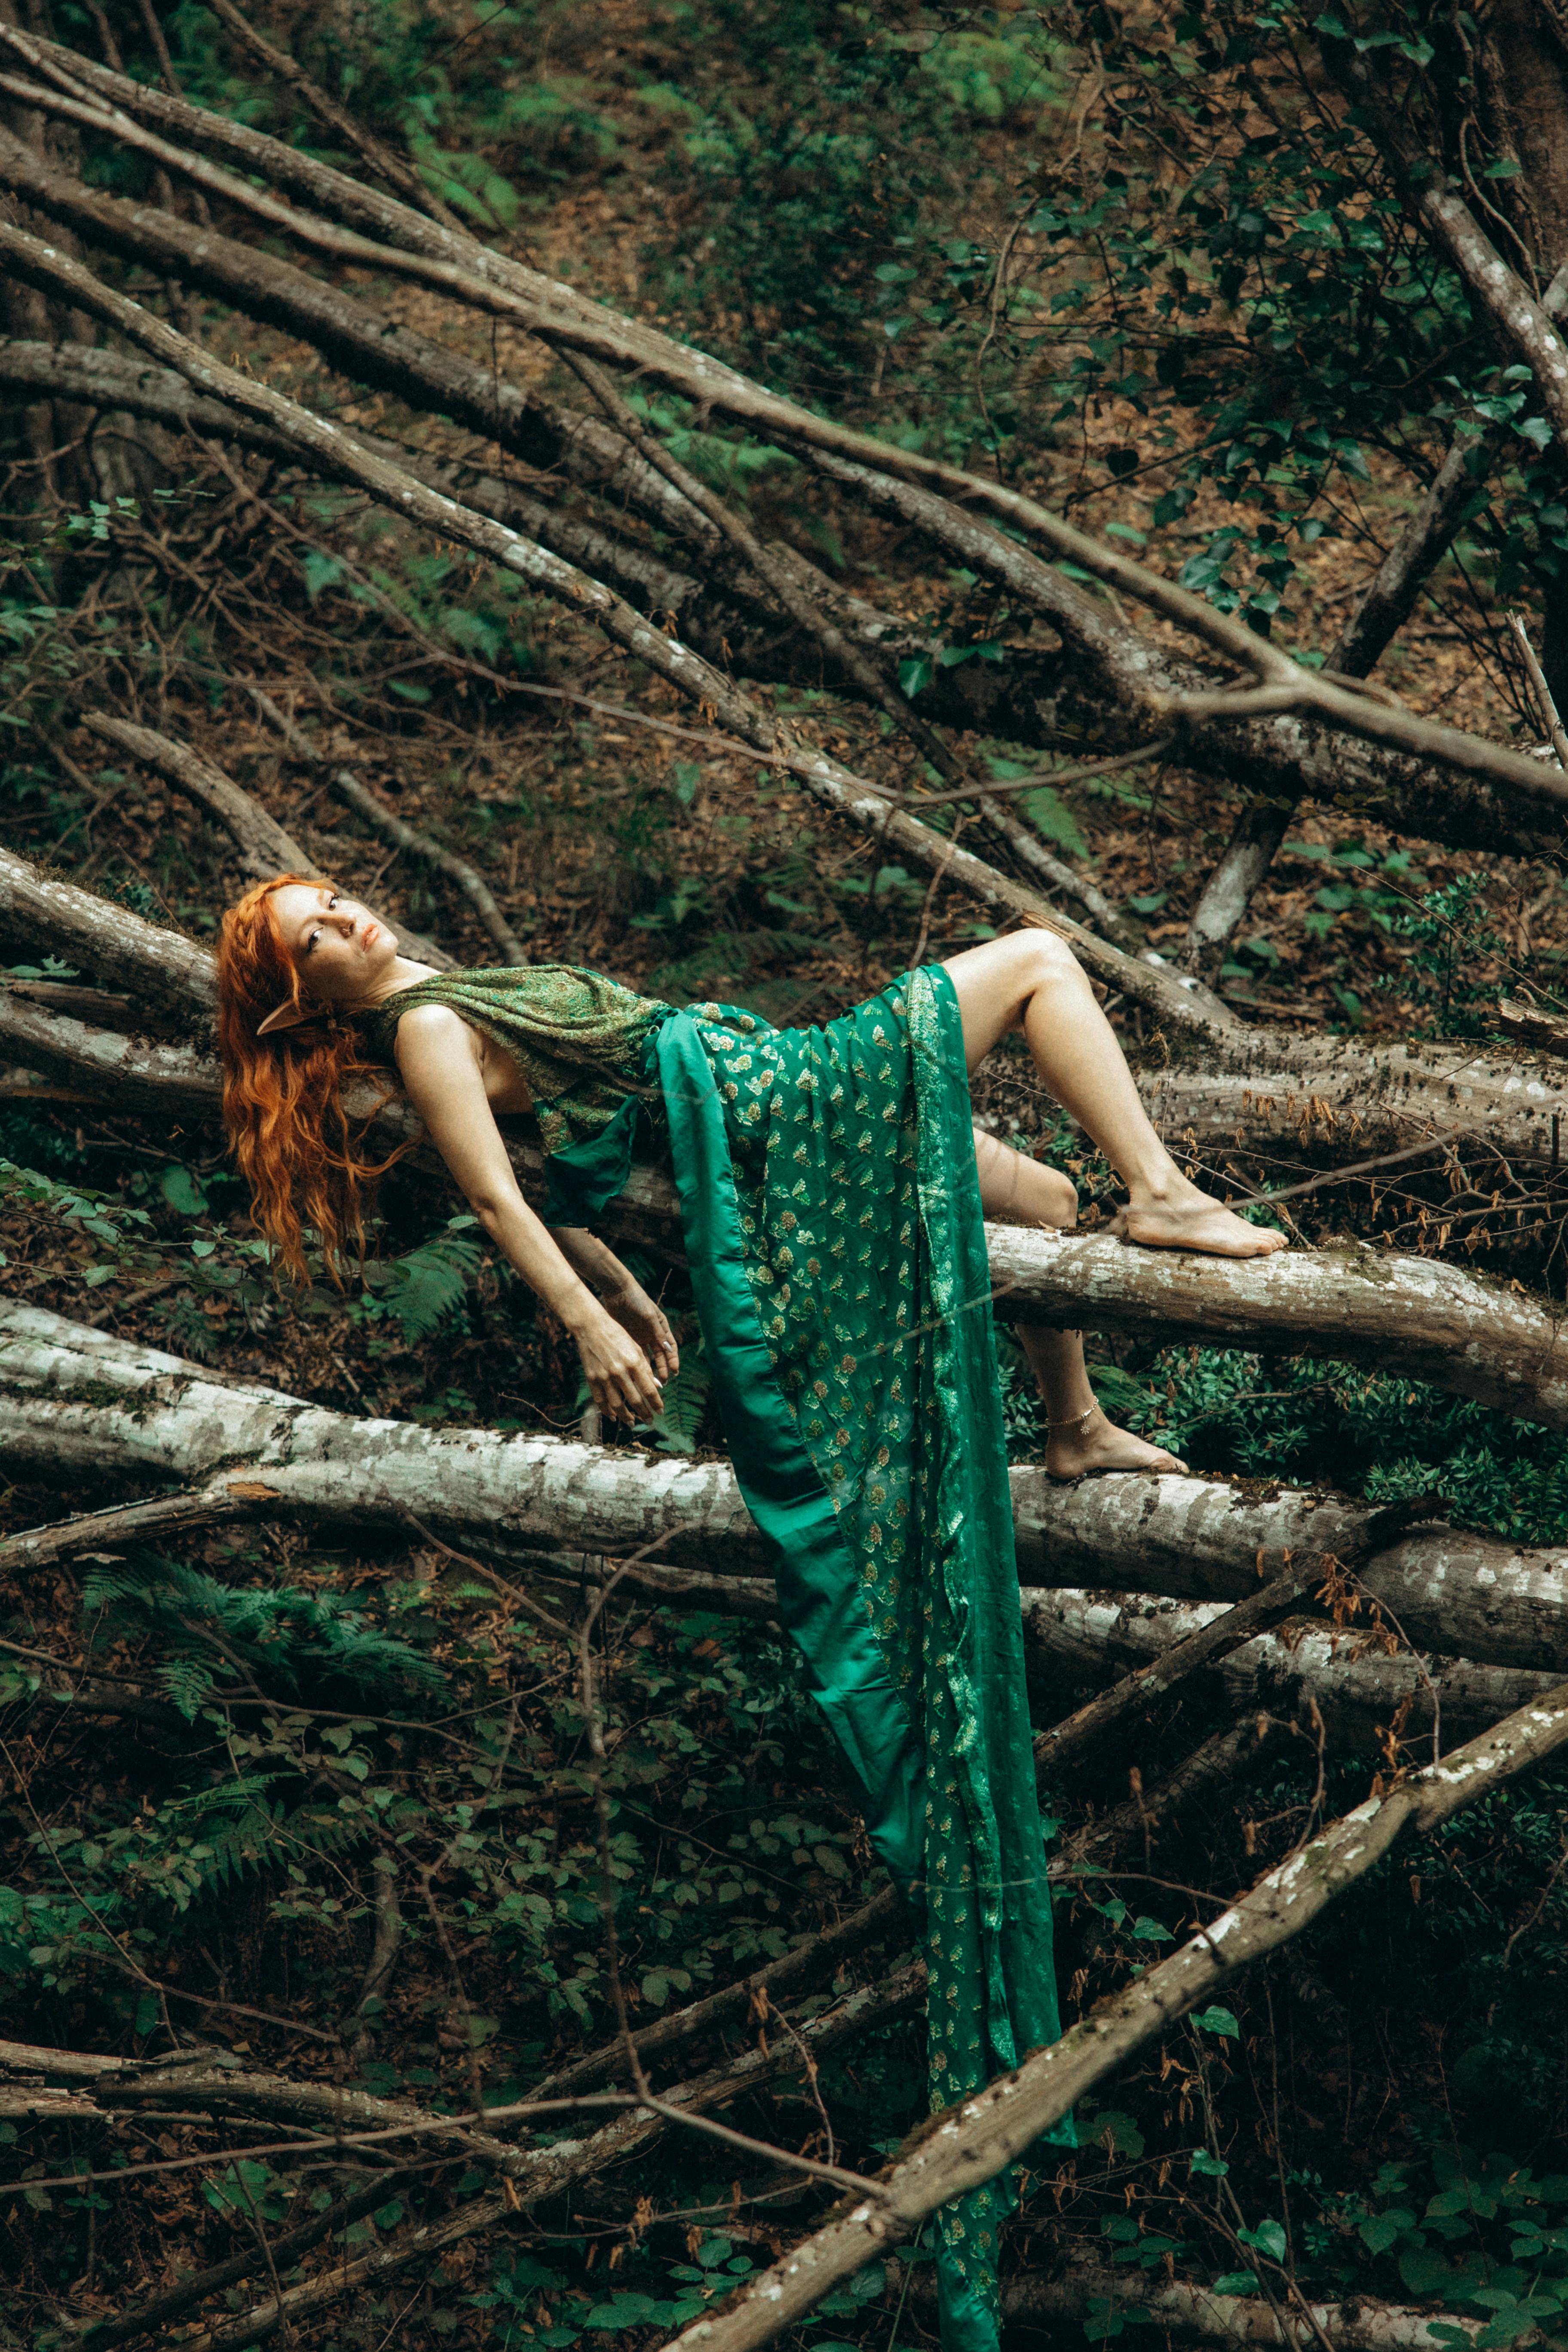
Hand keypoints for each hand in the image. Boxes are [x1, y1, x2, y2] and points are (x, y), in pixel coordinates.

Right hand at [566, 1293, 665, 1427]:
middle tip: (649, 1420)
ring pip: (617, 1404)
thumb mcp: (636, 1348)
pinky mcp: (591, 1378)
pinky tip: (613, 1416)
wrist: (591, 1327)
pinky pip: (600, 1400)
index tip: (660, 1412)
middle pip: (635, 1400)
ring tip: (631, 1422)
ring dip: (625, 1416)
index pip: (649, 1389)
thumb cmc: (617, 1335)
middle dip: (644, 1413)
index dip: (656, 1403)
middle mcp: (620, 1371)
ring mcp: (604, 1376)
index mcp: (634, 1362)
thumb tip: (655, 1387)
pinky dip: (607, 1411)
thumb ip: (645, 1368)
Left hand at [600, 1282, 679, 1385]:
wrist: (617, 1291)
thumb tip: (669, 1351)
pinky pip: (633, 1354)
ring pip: (647, 1357)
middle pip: (660, 1356)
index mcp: (661, 1327)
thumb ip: (658, 1333)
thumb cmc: (637, 1300)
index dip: (673, 1360)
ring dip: (650, 1369)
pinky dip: (636, 1363)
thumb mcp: (650, 1316)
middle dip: (662, 1369)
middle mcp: (652, 1334)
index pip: (670, 1347)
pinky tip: (637, 1374)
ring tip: (651, 1382)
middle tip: (663, 1382)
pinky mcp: (627, 1338)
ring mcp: (639, 1336)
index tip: (674, 1372)